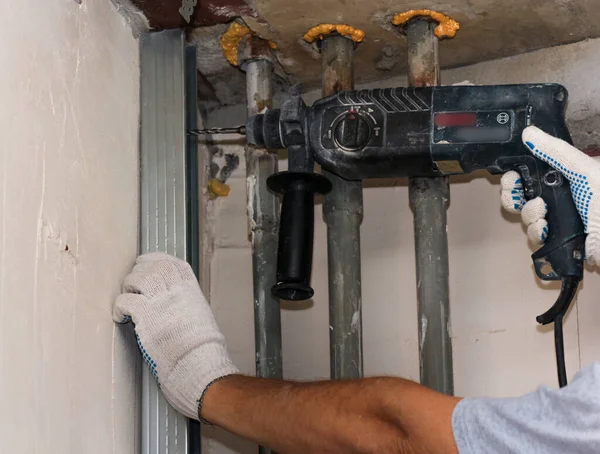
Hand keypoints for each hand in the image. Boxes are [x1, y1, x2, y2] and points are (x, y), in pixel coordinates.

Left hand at [113, 253, 238, 419]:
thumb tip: (176, 305)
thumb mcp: (201, 317)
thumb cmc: (202, 348)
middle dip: (139, 270)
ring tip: (127, 296)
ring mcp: (161, 301)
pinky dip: (119, 306)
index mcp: (191, 291)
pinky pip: (125, 300)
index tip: (148, 262)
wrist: (199, 361)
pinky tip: (120, 315)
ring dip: (128, 285)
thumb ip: (187, 305)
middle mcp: (176, 291)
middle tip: (132, 279)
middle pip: (153, 267)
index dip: (158, 260)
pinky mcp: (146, 315)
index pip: (173, 264)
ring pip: (137, 278)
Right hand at [501, 125, 599, 264]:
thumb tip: (530, 133)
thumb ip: (557, 152)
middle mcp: (559, 196)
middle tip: (517, 194)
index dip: (518, 173)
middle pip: (522, 193)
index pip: (532, 172)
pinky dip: (536, 231)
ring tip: (543, 212)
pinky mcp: (554, 238)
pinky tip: (546, 228)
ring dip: (529, 213)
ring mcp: (556, 218)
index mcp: (567, 177)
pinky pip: (533, 234)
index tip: (512, 175)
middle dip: (514, 194)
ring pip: (525, 214)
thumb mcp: (584, 171)